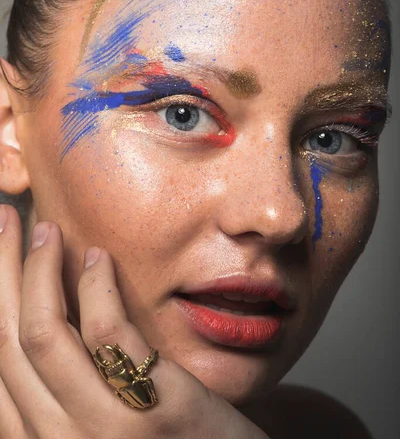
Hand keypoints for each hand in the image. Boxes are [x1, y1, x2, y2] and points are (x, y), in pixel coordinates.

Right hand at [0, 205, 269, 437]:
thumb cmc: (160, 436)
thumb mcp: (97, 419)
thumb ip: (63, 385)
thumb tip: (38, 307)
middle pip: (8, 340)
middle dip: (1, 268)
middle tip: (5, 216)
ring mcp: (106, 431)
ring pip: (43, 333)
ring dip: (38, 269)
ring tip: (46, 229)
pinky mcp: (156, 408)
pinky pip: (107, 332)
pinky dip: (96, 285)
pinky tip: (100, 255)